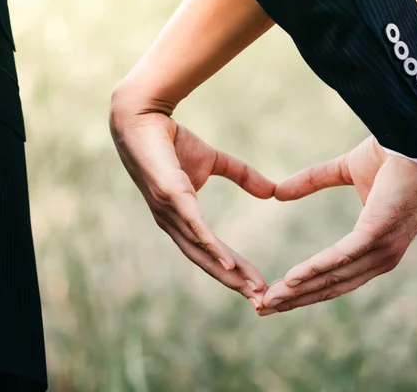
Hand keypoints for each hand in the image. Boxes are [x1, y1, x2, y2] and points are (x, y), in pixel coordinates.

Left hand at [110, 107, 274, 309]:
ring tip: (252, 287)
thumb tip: (271, 190)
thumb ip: (243, 176)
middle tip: (260, 299)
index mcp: (181, 218)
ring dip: (228, 272)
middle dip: (234, 282)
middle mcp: (173, 223)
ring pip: (202, 251)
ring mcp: (170, 212)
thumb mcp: (216, 161)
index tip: (258, 286)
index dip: (233, 271)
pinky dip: (212, 248)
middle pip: (206, 261)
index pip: (210, 252)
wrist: (144, 116)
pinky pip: (195, 228)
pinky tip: (229, 264)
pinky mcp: (171, 196)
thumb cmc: (173, 141)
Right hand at [259, 132, 416, 314]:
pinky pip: (341, 258)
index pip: (336, 277)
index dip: (305, 289)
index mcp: (376, 246)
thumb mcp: (344, 170)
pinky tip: (291, 279)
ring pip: (332, 278)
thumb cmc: (392, 154)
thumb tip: (279, 191)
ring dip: (298, 291)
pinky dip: (314, 269)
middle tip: (262, 307)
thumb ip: (312, 181)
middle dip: (295, 299)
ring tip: (267, 300)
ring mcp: (382, 248)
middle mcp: (381, 256)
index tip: (276, 295)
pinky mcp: (378, 234)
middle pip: (330, 286)